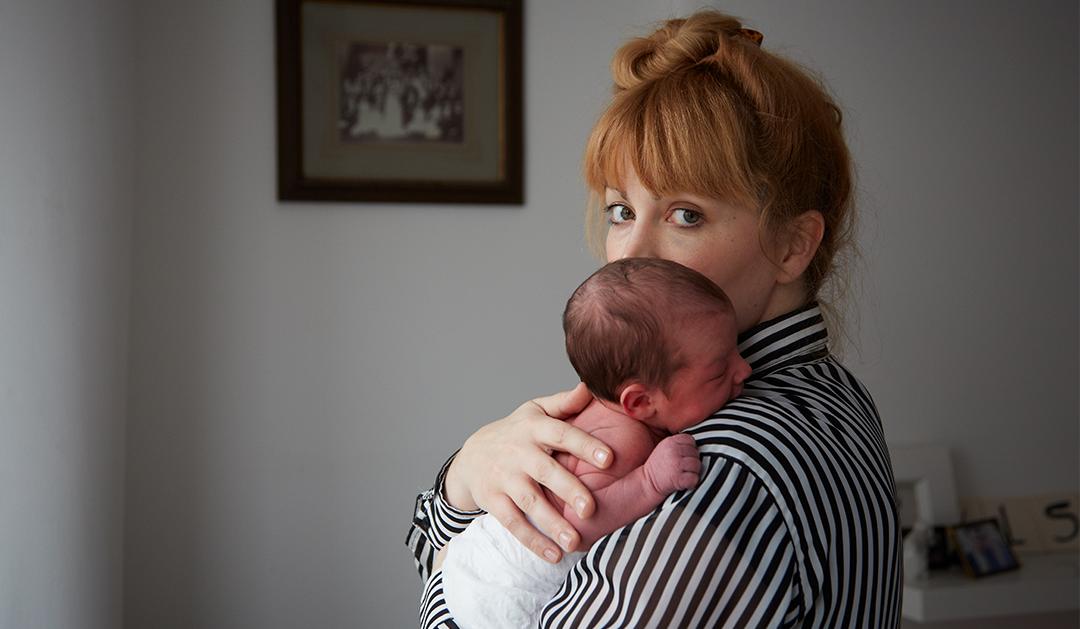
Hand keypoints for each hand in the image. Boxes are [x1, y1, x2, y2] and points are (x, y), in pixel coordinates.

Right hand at [444, 383, 612, 562]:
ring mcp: (504, 478)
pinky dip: (533, 540)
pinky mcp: (493, 501)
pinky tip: (554, 555)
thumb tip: (591, 386)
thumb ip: (564, 403)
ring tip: (575, 542)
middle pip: (545, 472)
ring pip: (529, 502)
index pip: (561, 434)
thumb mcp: (535, 411)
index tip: (609, 458)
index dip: (585, 445)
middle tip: (591, 508)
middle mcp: (518, 452)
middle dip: (568, 490)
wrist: (470, 456)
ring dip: (552, 523)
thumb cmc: (515, 432)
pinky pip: (513, 523)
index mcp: (534, 428)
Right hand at [643, 434, 700, 495]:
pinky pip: (695, 478)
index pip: (691, 440)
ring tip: (683, 474)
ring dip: (693, 472)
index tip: (683, 456)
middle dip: (692, 461)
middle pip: (696, 453)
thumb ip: (679, 445)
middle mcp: (674, 451)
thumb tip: (698, 446)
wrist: (647, 483)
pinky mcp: (678, 478)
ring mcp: (676, 464)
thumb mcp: (664, 448)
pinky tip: (684, 482)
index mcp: (671, 441)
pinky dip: (692, 483)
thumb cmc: (658, 467)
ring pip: (697, 465)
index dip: (690, 449)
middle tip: (682, 467)